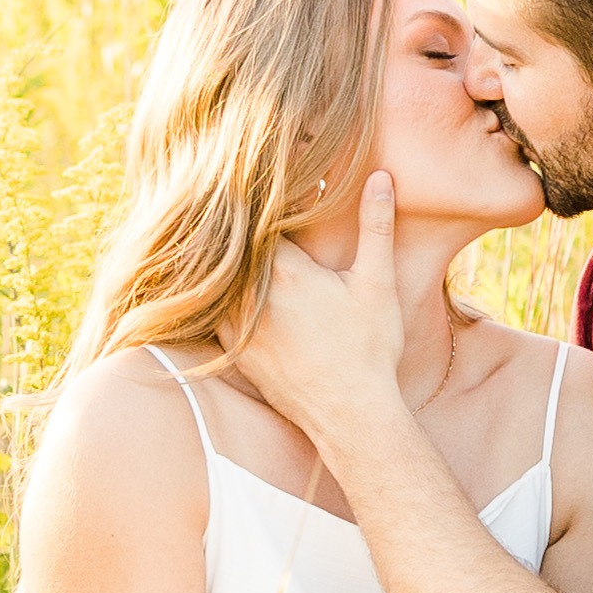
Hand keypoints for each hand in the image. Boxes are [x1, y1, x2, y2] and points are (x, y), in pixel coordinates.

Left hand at [232, 167, 405, 450]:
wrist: (350, 416)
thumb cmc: (369, 349)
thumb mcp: (377, 283)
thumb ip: (375, 226)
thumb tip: (380, 176)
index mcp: (285, 269)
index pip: (259, 220)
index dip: (264, 205)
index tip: (268, 191)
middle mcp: (252, 294)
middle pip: (232, 248)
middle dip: (241, 230)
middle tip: (243, 208)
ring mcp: (238, 326)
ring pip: (217, 281)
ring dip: (225, 265)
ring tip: (231, 247)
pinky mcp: (235, 352)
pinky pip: (212, 315)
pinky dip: (217, 299)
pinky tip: (227, 293)